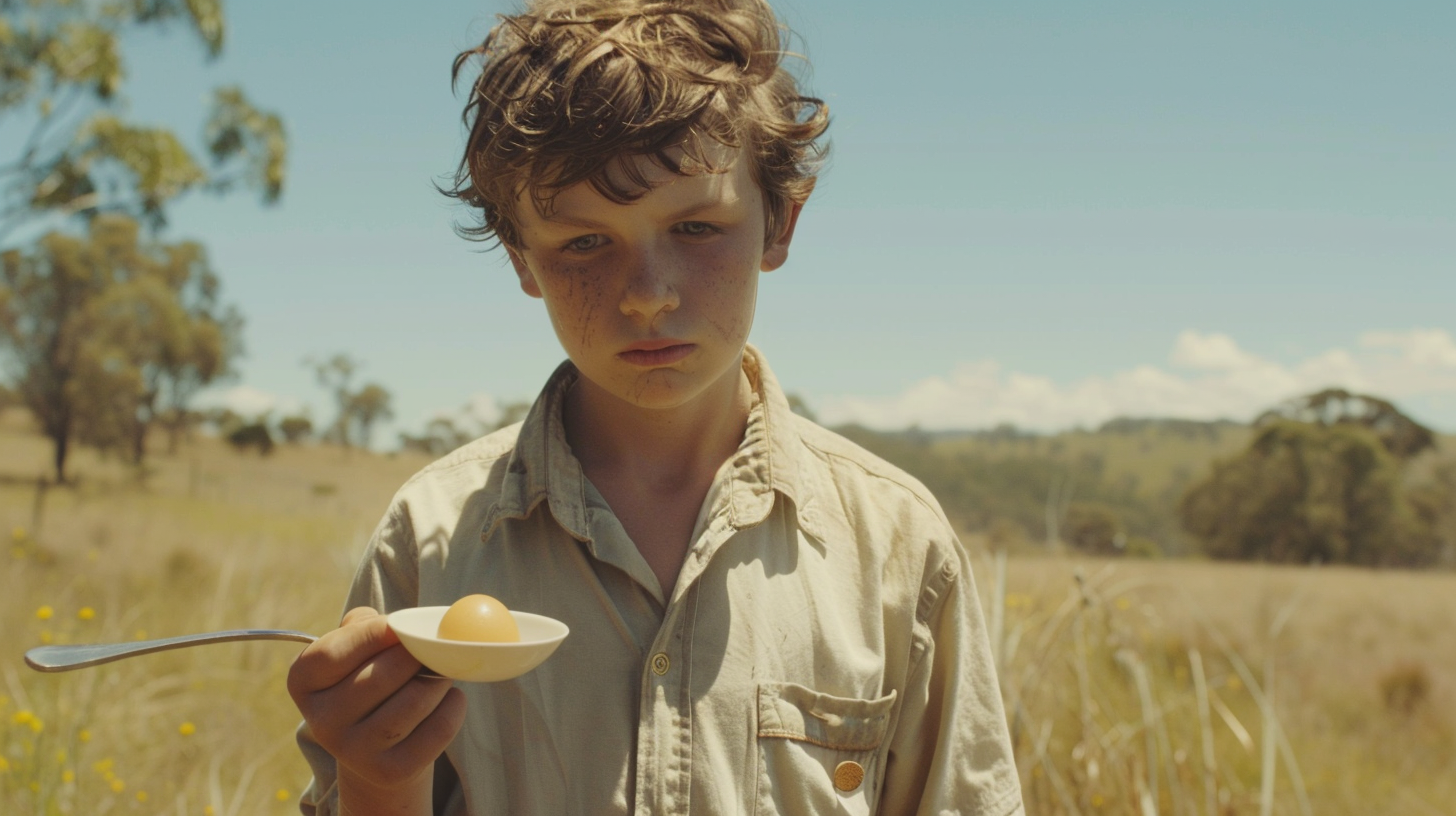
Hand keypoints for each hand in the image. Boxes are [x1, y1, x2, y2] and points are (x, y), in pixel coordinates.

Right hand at [288, 607, 465, 800]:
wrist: (376, 751)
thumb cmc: (368, 681)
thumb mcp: (353, 651)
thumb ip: (365, 626)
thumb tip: (400, 623)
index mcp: (303, 682)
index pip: (332, 653)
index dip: (372, 634)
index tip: (400, 625)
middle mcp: (321, 721)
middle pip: (381, 675)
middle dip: (416, 654)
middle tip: (434, 646)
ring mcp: (352, 752)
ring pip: (414, 700)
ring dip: (439, 679)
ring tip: (443, 671)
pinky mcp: (388, 772)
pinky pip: (436, 729)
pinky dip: (453, 706)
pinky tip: (450, 698)